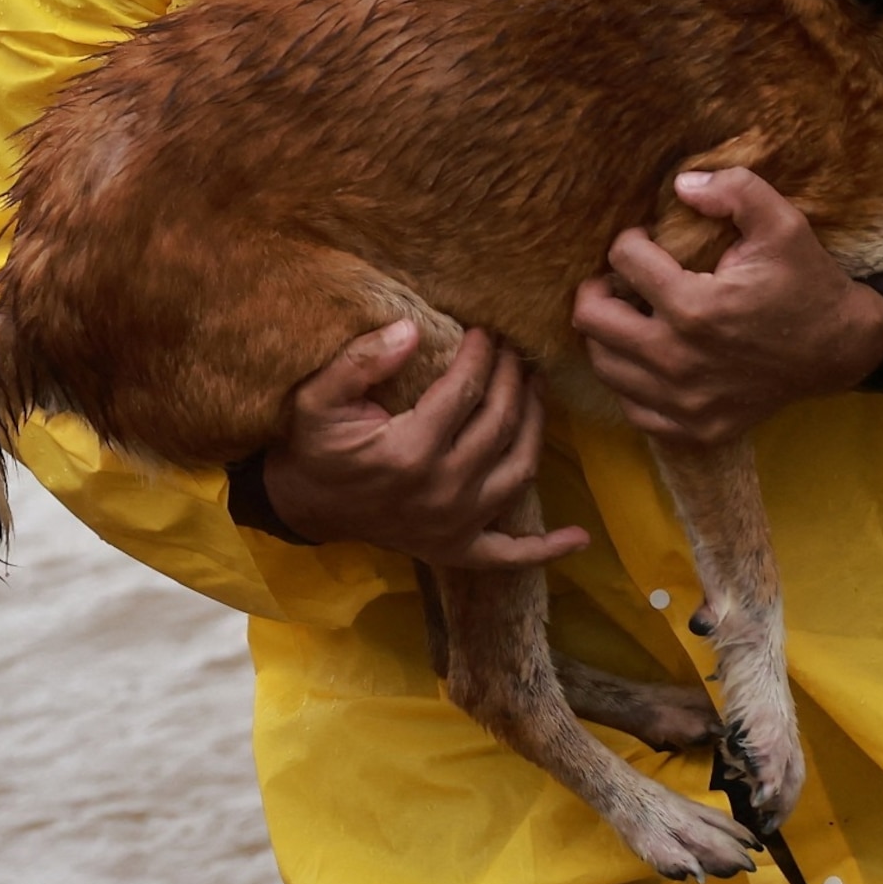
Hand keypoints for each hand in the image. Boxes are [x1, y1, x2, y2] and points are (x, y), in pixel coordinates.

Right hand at [260, 321, 590, 572]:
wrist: (304, 505)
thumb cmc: (311, 447)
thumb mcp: (316, 398)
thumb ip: (359, 362)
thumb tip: (411, 329)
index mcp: (409, 452)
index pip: (464, 391)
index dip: (481, 355)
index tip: (485, 329)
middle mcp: (442, 491)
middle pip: (500, 424)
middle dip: (513, 378)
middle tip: (515, 348)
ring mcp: (454, 525)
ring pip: (518, 470)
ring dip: (537, 426)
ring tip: (536, 387)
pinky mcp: (457, 549)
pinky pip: (511, 554)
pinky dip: (547, 549)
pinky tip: (578, 537)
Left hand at [571, 168, 882, 448]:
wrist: (842, 350)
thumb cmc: (808, 284)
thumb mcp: (784, 224)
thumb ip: (735, 190)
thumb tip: (681, 184)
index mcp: (695, 308)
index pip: (622, 261)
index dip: (630, 241)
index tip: (648, 242)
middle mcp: (680, 362)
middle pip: (592, 318)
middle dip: (600, 287)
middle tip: (623, 279)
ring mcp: (685, 404)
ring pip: (604, 365)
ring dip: (611, 334)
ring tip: (636, 314)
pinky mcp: (694, 431)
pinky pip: (632, 408)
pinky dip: (633, 381)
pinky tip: (652, 357)